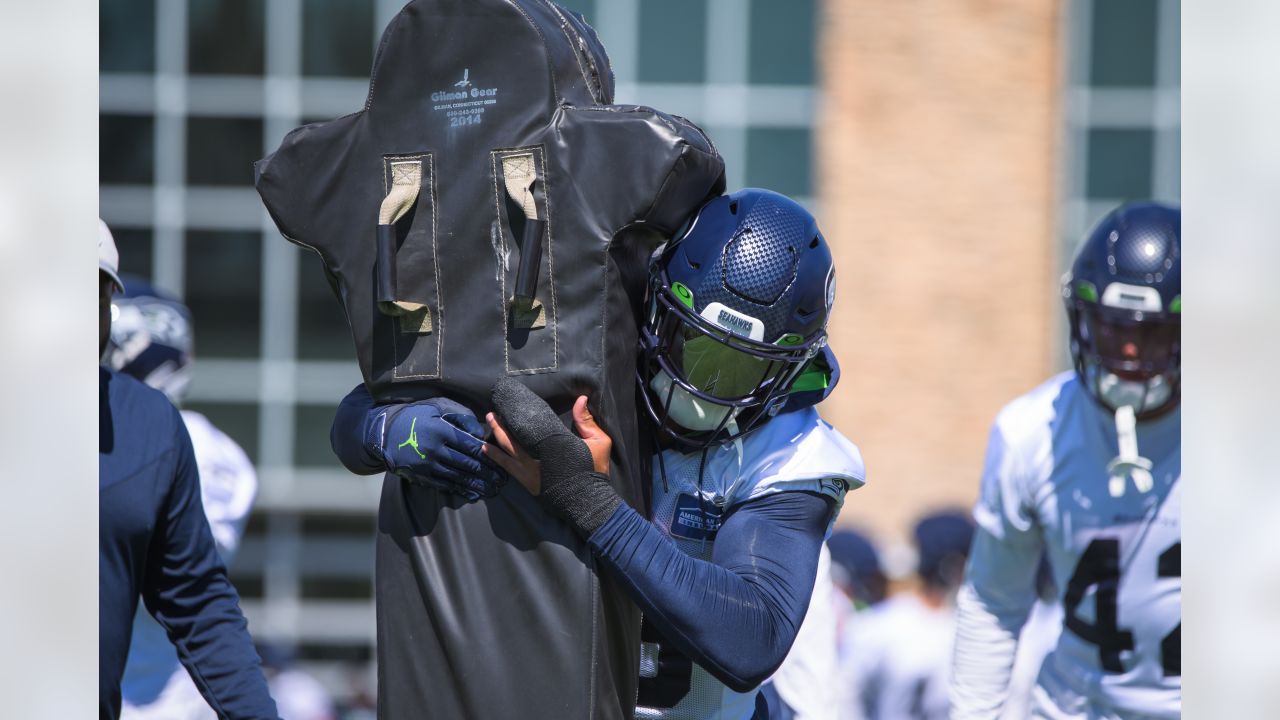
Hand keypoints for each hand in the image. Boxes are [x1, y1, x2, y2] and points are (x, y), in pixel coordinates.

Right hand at [374, 398, 505, 499]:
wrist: (385, 433)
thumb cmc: (416, 416)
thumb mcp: (438, 407)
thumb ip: (461, 416)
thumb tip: (480, 432)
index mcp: (441, 430)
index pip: (471, 445)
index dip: (488, 455)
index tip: (501, 461)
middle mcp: (435, 449)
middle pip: (467, 464)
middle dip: (487, 473)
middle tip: (502, 481)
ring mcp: (427, 465)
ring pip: (458, 477)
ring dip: (477, 485)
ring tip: (492, 490)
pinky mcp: (421, 476)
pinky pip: (444, 485)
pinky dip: (460, 490)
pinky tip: (473, 494)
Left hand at [484, 395, 610, 494]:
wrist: (591, 501)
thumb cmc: (594, 470)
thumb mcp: (598, 442)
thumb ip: (586, 421)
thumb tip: (580, 398)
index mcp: (550, 448)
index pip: (527, 430)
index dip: (513, 420)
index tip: (504, 409)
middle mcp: (535, 462)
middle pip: (511, 443)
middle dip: (499, 429)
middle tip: (490, 416)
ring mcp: (531, 477)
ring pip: (506, 460)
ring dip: (494, 447)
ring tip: (484, 439)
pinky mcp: (530, 487)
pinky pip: (510, 472)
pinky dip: (501, 462)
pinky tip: (492, 457)